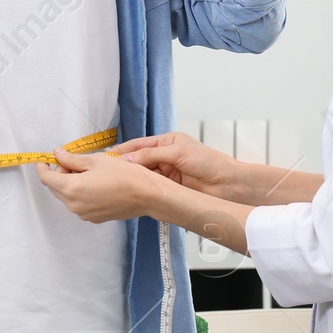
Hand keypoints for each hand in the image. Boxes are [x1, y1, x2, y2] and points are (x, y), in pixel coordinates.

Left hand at [36, 146, 176, 223]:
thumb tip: (57, 154)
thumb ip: (73, 158)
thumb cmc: (124, 174)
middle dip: (60, 173)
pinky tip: (97, 184)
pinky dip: (81, 193)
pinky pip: (79, 204)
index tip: (45, 159)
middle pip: (56, 188)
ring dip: (71, 183)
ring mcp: (84, 214)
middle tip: (75, 161)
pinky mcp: (94, 218)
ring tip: (89, 172)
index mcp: (71, 188)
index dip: (43, 167)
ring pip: (68, 196)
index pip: (47, 178)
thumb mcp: (97, 160)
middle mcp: (74, 205)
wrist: (147, 195)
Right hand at [113, 132, 252, 201]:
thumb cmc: (209, 162)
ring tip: (113, 183)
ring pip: (142, 175)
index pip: (138, 145)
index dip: (121, 151)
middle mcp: (165, 156)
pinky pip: (149, 186)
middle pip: (137, 161)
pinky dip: (140, 188)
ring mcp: (166, 173)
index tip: (105, 158)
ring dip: (130, 178)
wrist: (228, 184)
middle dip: (122, 166)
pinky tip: (129, 191)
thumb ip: (151, 155)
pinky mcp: (169, 188)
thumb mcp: (178, 152)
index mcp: (167, 142)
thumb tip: (126, 160)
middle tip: (104, 173)